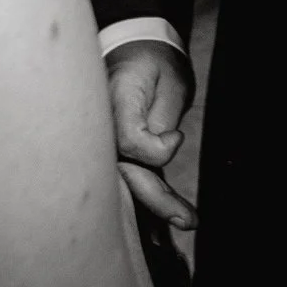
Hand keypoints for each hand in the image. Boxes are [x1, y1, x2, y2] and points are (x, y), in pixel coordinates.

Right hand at [104, 38, 196, 229]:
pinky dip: (139, 204)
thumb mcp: (168, 80)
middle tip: (187, 219)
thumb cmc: (154, 63)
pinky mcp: (111, 151)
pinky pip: (123, 179)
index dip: (156, 147)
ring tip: (172, 237)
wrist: (133, 50)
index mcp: (108, 101)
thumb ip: (162, 117)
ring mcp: (100, 141)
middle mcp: (98, 126)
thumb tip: (166, 148)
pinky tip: (153, 235)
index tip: (177, 136)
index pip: (128, 141)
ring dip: (147, 210)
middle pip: (120, 171)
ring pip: (120, 182)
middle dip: (152, 199)